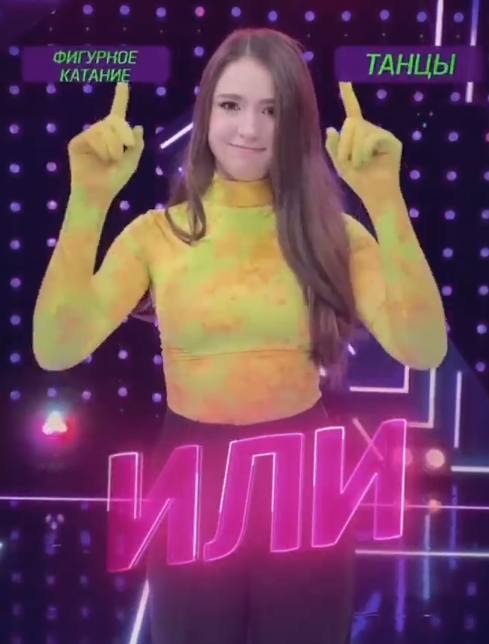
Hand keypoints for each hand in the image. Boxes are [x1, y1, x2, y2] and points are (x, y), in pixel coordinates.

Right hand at [68, 82, 143, 202]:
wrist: (98, 193)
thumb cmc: (115, 180)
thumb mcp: (132, 162)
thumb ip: (136, 145)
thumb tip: (138, 126)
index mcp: (113, 136)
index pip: (117, 114)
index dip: (121, 98)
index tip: (123, 83)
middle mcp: (99, 132)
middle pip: (113, 121)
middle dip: (122, 137)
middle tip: (121, 154)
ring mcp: (87, 136)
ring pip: (104, 130)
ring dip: (113, 147)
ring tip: (109, 161)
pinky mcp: (77, 142)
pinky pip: (94, 136)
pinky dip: (101, 149)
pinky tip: (98, 160)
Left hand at [325, 83, 401, 202]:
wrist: (375, 196)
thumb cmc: (358, 181)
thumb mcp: (340, 164)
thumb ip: (333, 147)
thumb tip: (331, 128)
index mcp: (358, 135)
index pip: (352, 111)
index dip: (348, 95)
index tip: (343, 80)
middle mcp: (371, 131)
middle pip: (352, 123)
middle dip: (344, 143)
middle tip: (346, 160)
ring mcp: (383, 135)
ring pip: (360, 131)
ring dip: (353, 151)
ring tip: (359, 165)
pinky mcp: (392, 142)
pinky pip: (370, 138)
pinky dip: (363, 152)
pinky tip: (366, 162)